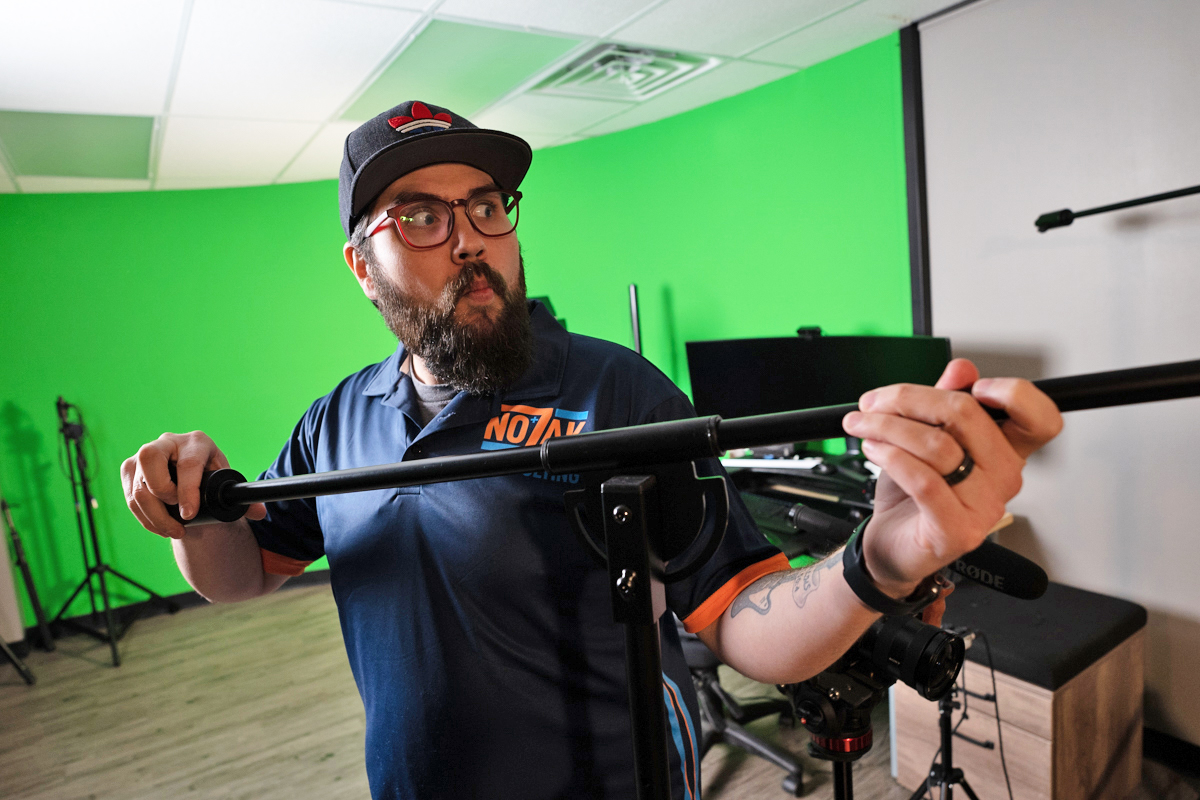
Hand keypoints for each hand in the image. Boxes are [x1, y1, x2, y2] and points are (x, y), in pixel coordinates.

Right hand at [120, 431, 265, 538]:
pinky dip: (144, 517)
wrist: (192, 475)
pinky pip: (130, 495)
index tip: (189, 516)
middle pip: (150, 459)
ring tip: (175, 532)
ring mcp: (145, 454)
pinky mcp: (130, 469)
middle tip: (179, 518)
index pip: (188, 463)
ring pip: (137, 484)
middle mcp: (168, 441)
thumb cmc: (212, 477)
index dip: (187, 490)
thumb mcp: (227, 483)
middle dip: (161, 494)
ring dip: (153, 516)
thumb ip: (243, 499)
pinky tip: (161, 528)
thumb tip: (260, 513)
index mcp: (197, 442)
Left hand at [840, 359, 1062, 597]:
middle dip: (910, 399)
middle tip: (875, 401)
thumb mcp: (925, 437)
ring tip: (864, 425)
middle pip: (967, 415)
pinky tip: (874, 449)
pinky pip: (924, 481)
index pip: (1040, 418)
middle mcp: (1003, 479)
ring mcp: (984, 507)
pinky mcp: (957, 530)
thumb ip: (944, 402)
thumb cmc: (911, 493)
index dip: (1013, 394)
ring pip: (937, 445)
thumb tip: (962, 368)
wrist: (889, 543)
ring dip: (888, 426)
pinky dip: (892, 456)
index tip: (973, 385)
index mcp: (1005, 451)